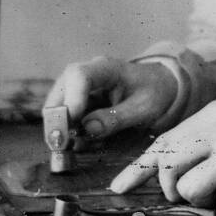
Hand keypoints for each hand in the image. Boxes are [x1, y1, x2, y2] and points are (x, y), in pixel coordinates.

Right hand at [43, 55, 179, 139]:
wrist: (158, 85)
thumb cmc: (154, 93)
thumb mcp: (143, 109)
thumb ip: (117, 119)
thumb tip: (87, 129)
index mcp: (107, 68)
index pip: (79, 76)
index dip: (71, 99)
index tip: (71, 123)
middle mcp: (88, 73)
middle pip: (60, 91)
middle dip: (57, 120)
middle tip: (60, 146)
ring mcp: (80, 86)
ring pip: (58, 105)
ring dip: (62, 128)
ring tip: (76, 147)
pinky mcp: (79, 99)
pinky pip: (66, 115)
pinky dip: (69, 131)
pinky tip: (83, 143)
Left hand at [109, 100, 215, 213]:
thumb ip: (205, 138)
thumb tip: (166, 166)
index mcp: (213, 115)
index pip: (163, 143)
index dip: (137, 169)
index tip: (118, 189)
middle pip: (169, 168)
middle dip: (173, 190)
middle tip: (192, 194)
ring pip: (192, 191)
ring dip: (208, 200)